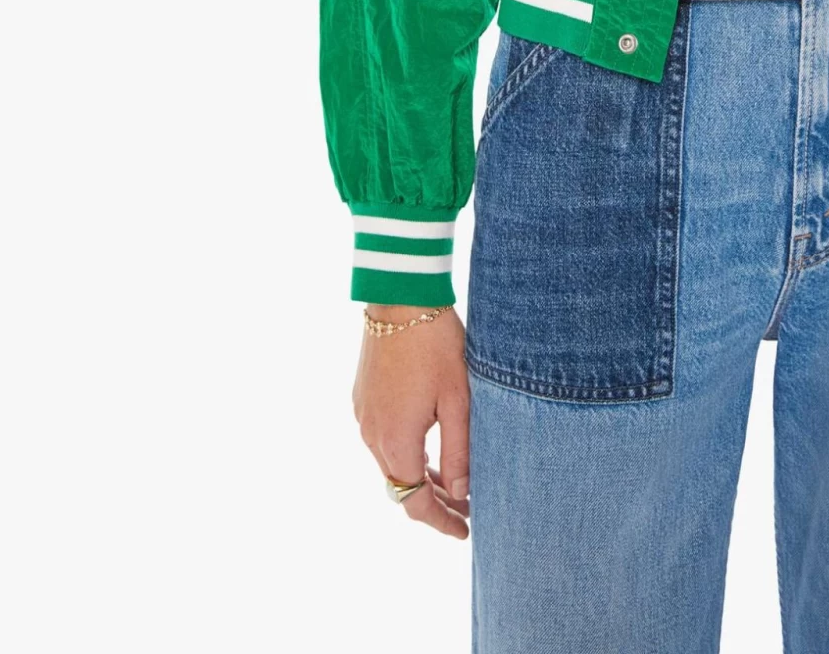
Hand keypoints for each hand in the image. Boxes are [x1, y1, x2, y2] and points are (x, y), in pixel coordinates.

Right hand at [353, 306, 470, 539]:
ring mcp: (363, 416)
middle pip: (400, 486)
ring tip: (452, 482)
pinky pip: (382, 439)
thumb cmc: (436, 344)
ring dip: (418, 476)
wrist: (400, 297)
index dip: (442, 521)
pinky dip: (405, 452)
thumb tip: (460, 494)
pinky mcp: (362, 399)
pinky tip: (428, 444)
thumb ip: (459, 451)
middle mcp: (372, 434)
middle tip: (467, 508)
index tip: (467, 530)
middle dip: (433, 502)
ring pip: (390, 463)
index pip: (416, 501)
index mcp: (396, 440)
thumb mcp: (458, 399)